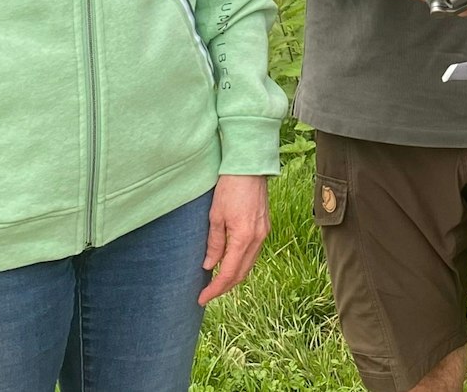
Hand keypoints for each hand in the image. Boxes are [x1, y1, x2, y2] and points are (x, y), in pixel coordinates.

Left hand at [199, 175, 270, 303]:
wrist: (249, 168)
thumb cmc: (229, 188)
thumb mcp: (215, 217)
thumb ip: (214, 244)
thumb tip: (209, 266)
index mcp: (243, 238)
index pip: (228, 273)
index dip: (214, 289)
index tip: (202, 298)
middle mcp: (257, 239)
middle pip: (241, 273)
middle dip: (224, 287)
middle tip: (207, 294)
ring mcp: (264, 233)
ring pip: (248, 265)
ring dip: (233, 277)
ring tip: (216, 283)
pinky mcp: (264, 227)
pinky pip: (253, 253)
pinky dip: (241, 263)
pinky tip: (230, 263)